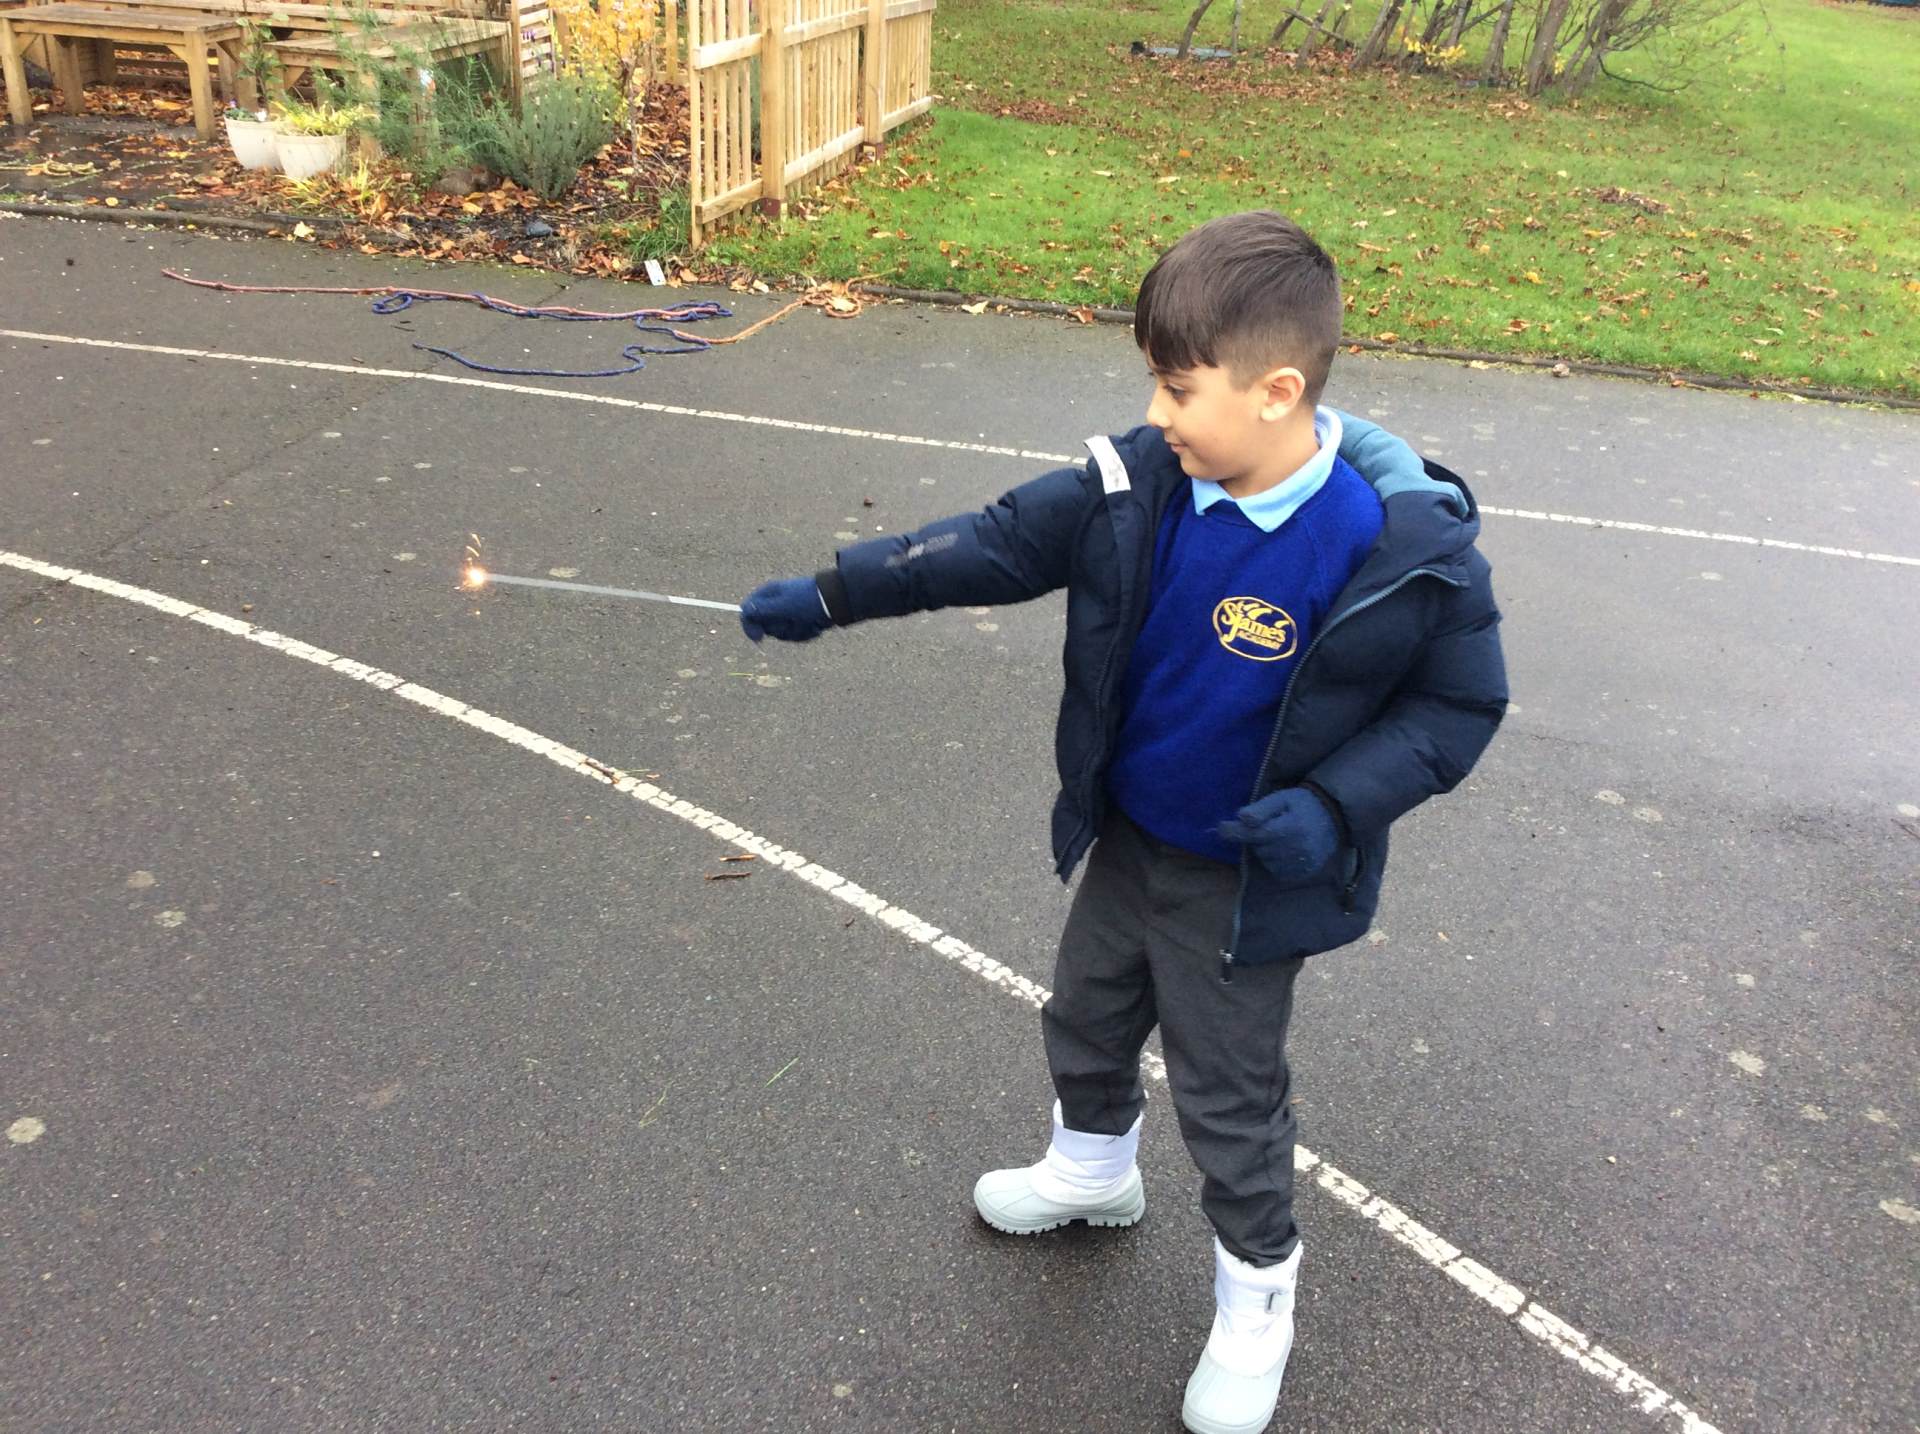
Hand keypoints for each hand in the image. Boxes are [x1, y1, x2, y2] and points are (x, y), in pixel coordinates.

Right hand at [740, 575, 831, 642]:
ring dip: (795, 631)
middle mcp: (776, 603)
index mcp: (768, 594)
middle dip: (780, 629)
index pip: (748, 611)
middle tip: (793, 621)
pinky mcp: (799, 621)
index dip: (750, 625)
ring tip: (807, 622)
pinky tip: (814, 625)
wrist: (836, 601)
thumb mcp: (782, 605)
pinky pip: (795, 635)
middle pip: (765, 627)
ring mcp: (788, 613)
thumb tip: (744, 612)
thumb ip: (762, 609)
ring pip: (781, 633)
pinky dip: (805, 633)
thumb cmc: (808, 600)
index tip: (758, 638)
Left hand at [1217, 788, 1338, 880]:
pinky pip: (1277, 872)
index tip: (1220, 828)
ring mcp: (1302, 863)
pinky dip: (1274, 862)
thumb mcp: (1282, 798)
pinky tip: (1284, 850)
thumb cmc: (1302, 804)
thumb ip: (1261, 809)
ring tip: (1277, 837)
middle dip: (1256, 838)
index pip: (1255, 834)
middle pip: (1259, 849)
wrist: (1333, 818)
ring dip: (1265, 851)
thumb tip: (1240, 818)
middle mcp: (1297, 848)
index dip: (1234, 832)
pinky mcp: (1304, 873)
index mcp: (1291, 827)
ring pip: (1266, 861)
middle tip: (1266, 826)